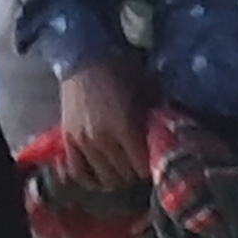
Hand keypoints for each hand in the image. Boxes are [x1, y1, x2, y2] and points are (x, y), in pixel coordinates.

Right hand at [58, 59, 147, 190]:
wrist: (85, 58)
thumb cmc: (122, 72)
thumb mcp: (147, 92)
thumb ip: (156, 119)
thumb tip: (169, 140)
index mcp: (125, 128)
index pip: (141, 167)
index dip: (151, 169)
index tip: (156, 163)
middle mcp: (102, 140)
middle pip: (124, 176)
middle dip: (135, 174)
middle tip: (141, 165)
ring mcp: (83, 142)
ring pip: (104, 179)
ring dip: (116, 177)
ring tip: (123, 170)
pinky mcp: (69, 141)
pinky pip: (79, 173)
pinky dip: (91, 179)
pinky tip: (100, 176)